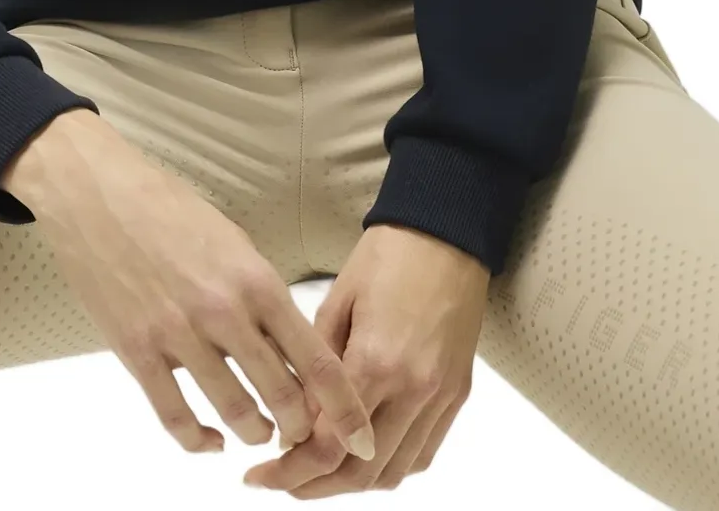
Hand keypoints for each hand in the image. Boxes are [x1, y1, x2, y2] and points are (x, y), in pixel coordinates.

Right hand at [4, 110, 377, 462]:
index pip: (318, 360)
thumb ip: (262, 296)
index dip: (345, 410)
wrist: (96, 192)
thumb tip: (290, 350)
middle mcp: (224, 312)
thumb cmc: (167, 208)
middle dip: (301, 430)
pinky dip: (199, 441)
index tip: (360, 438)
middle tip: (302, 436)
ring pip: (236, 414)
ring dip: (255, 433)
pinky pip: (176, 418)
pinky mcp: (136, 351)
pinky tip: (209, 439)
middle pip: (283, 398)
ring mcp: (178, 335)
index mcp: (256, 280)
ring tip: (259, 432)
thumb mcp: (232, 241)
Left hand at [239, 223, 487, 495]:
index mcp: (376, 361)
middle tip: (280, 481)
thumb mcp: (338, 299)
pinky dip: (390, 466)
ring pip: (395, 473)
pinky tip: (361, 457)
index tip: (262, 472)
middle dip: (314, 487)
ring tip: (315, 474)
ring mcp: (439, 396)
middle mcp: (413, 389)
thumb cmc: (387, 255)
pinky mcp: (456, 395)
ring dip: (352, 483)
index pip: (328, 443)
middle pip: (361, 472)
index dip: (290, 468)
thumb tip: (298, 411)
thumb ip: (318, 361)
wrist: (446, 233)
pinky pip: (423, 453)